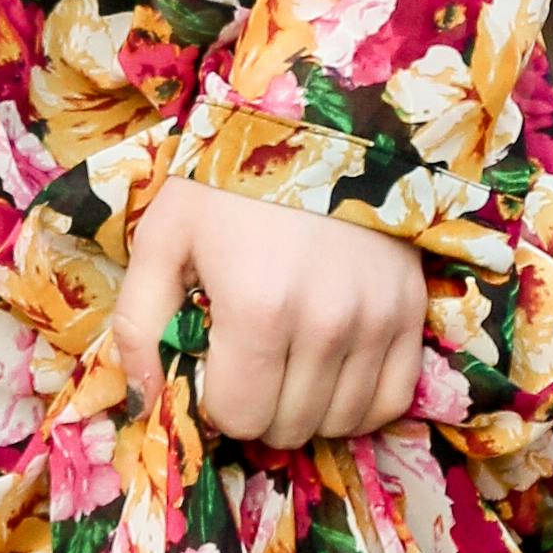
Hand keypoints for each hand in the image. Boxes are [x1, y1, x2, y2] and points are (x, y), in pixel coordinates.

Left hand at [110, 182, 424, 449]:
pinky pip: (391, 402)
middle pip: (287, 428)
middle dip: (257, 410)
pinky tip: (332, 374)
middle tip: (247, 367)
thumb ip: (140, 326)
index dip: (215, 405)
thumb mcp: (162, 239)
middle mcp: (325, 324)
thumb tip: (148, 404)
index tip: (212, 371)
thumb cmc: (229, 182)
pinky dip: (358, 403)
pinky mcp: (412, 313)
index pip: (237, 418)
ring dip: (307, 411)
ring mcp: (377, 321)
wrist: (317, 124)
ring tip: (287, 367)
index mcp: (256, 310)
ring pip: (339, 424)